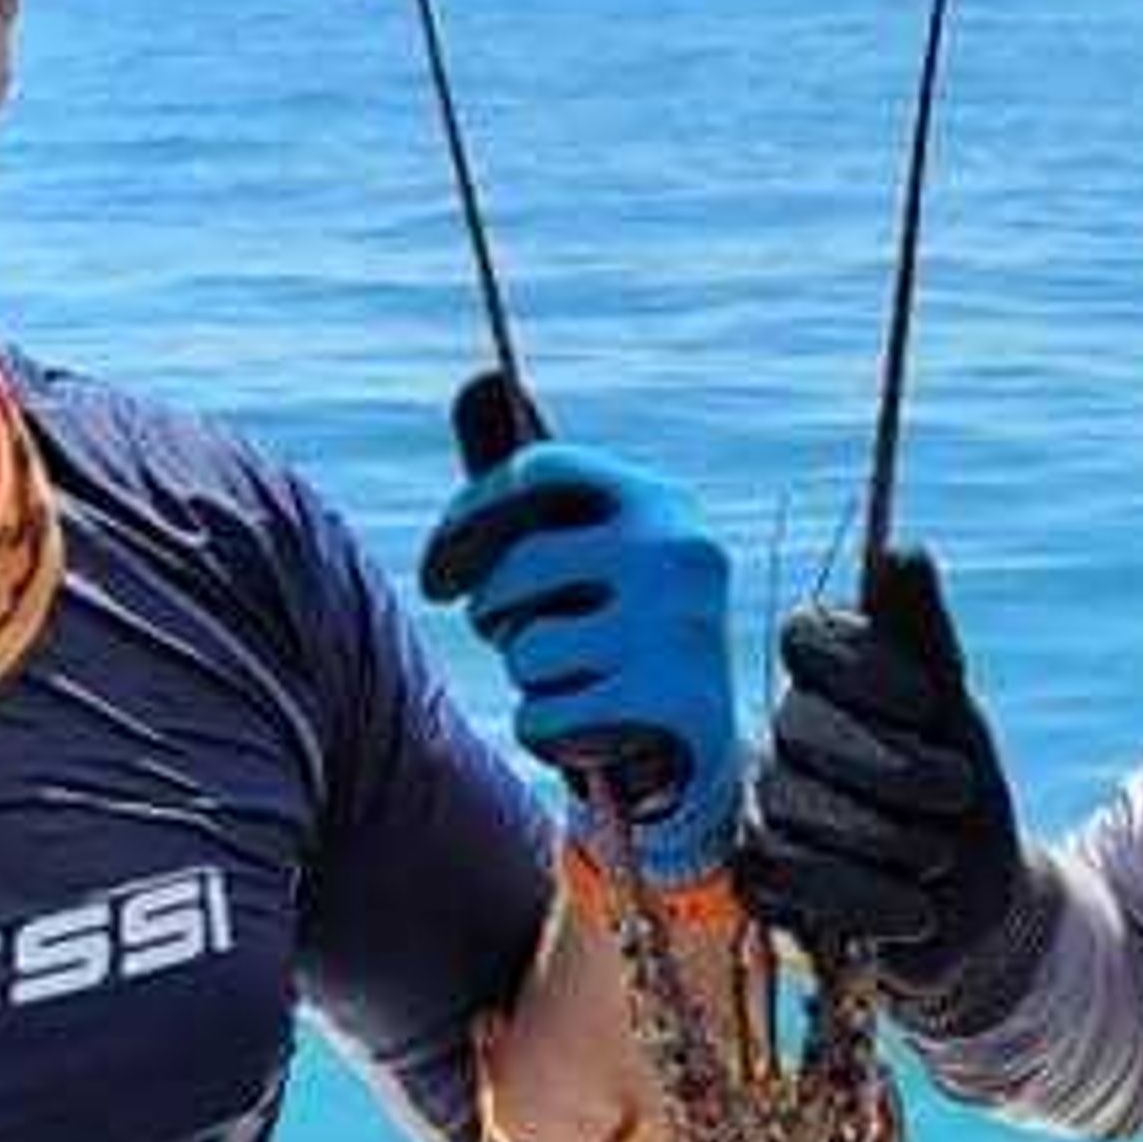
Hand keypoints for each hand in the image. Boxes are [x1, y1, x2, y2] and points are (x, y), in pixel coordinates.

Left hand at [419, 441, 740, 885]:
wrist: (704, 756)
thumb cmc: (626, 643)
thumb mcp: (597, 561)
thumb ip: (543, 493)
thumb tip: (478, 385)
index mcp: (660, 502)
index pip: (537, 470)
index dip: (468, 517)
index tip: (438, 575)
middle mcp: (677, 551)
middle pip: (517, 570)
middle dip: (494, 616)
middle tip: (512, 640)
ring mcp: (680, 627)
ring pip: (527, 650)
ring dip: (529, 681)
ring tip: (574, 685)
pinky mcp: (674, 703)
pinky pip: (544, 717)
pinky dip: (547, 733)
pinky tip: (588, 732)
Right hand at [739, 545, 1039, 1016]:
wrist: (982, 909)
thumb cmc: (966, 798)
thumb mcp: (959, 717)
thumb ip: (925, 638)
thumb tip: (902, 550)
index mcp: (829, 679)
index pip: (807, 636)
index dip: (864, 666)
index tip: (930, 702)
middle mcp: (786, 735)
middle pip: (801, 726)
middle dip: (896, 768)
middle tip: (957, 793)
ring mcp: (769, 807)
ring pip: (791, 808)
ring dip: (887, 842)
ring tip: (938, 860)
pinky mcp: (765, 879)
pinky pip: (780, 877)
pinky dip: (858, 899)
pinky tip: (908, 910)